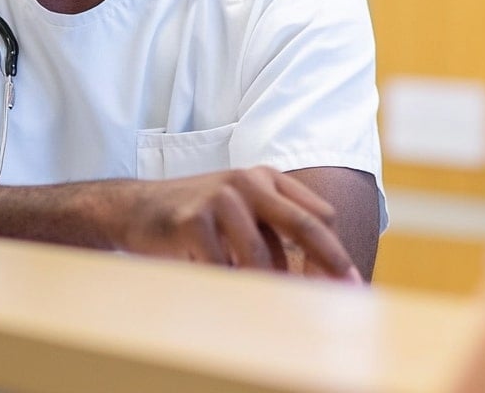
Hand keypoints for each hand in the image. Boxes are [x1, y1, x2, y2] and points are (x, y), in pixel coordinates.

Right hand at [115, 166, 360, 281]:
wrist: (136, 208)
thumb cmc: (199, 218)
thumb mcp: (242, 214)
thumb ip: (276, 235)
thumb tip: (319, 277)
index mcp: (267, 178)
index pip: (317, 214)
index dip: (335, 251)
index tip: (348, 282)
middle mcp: (248, 181)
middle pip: (304, 225)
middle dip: (329, 263)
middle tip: (346, 292)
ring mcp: (220, 197)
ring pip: (260, 255)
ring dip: (267, 285)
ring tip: (269, 306)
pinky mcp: (192, 219)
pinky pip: (222, 265)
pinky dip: (227, 284)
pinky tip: (222, 286)